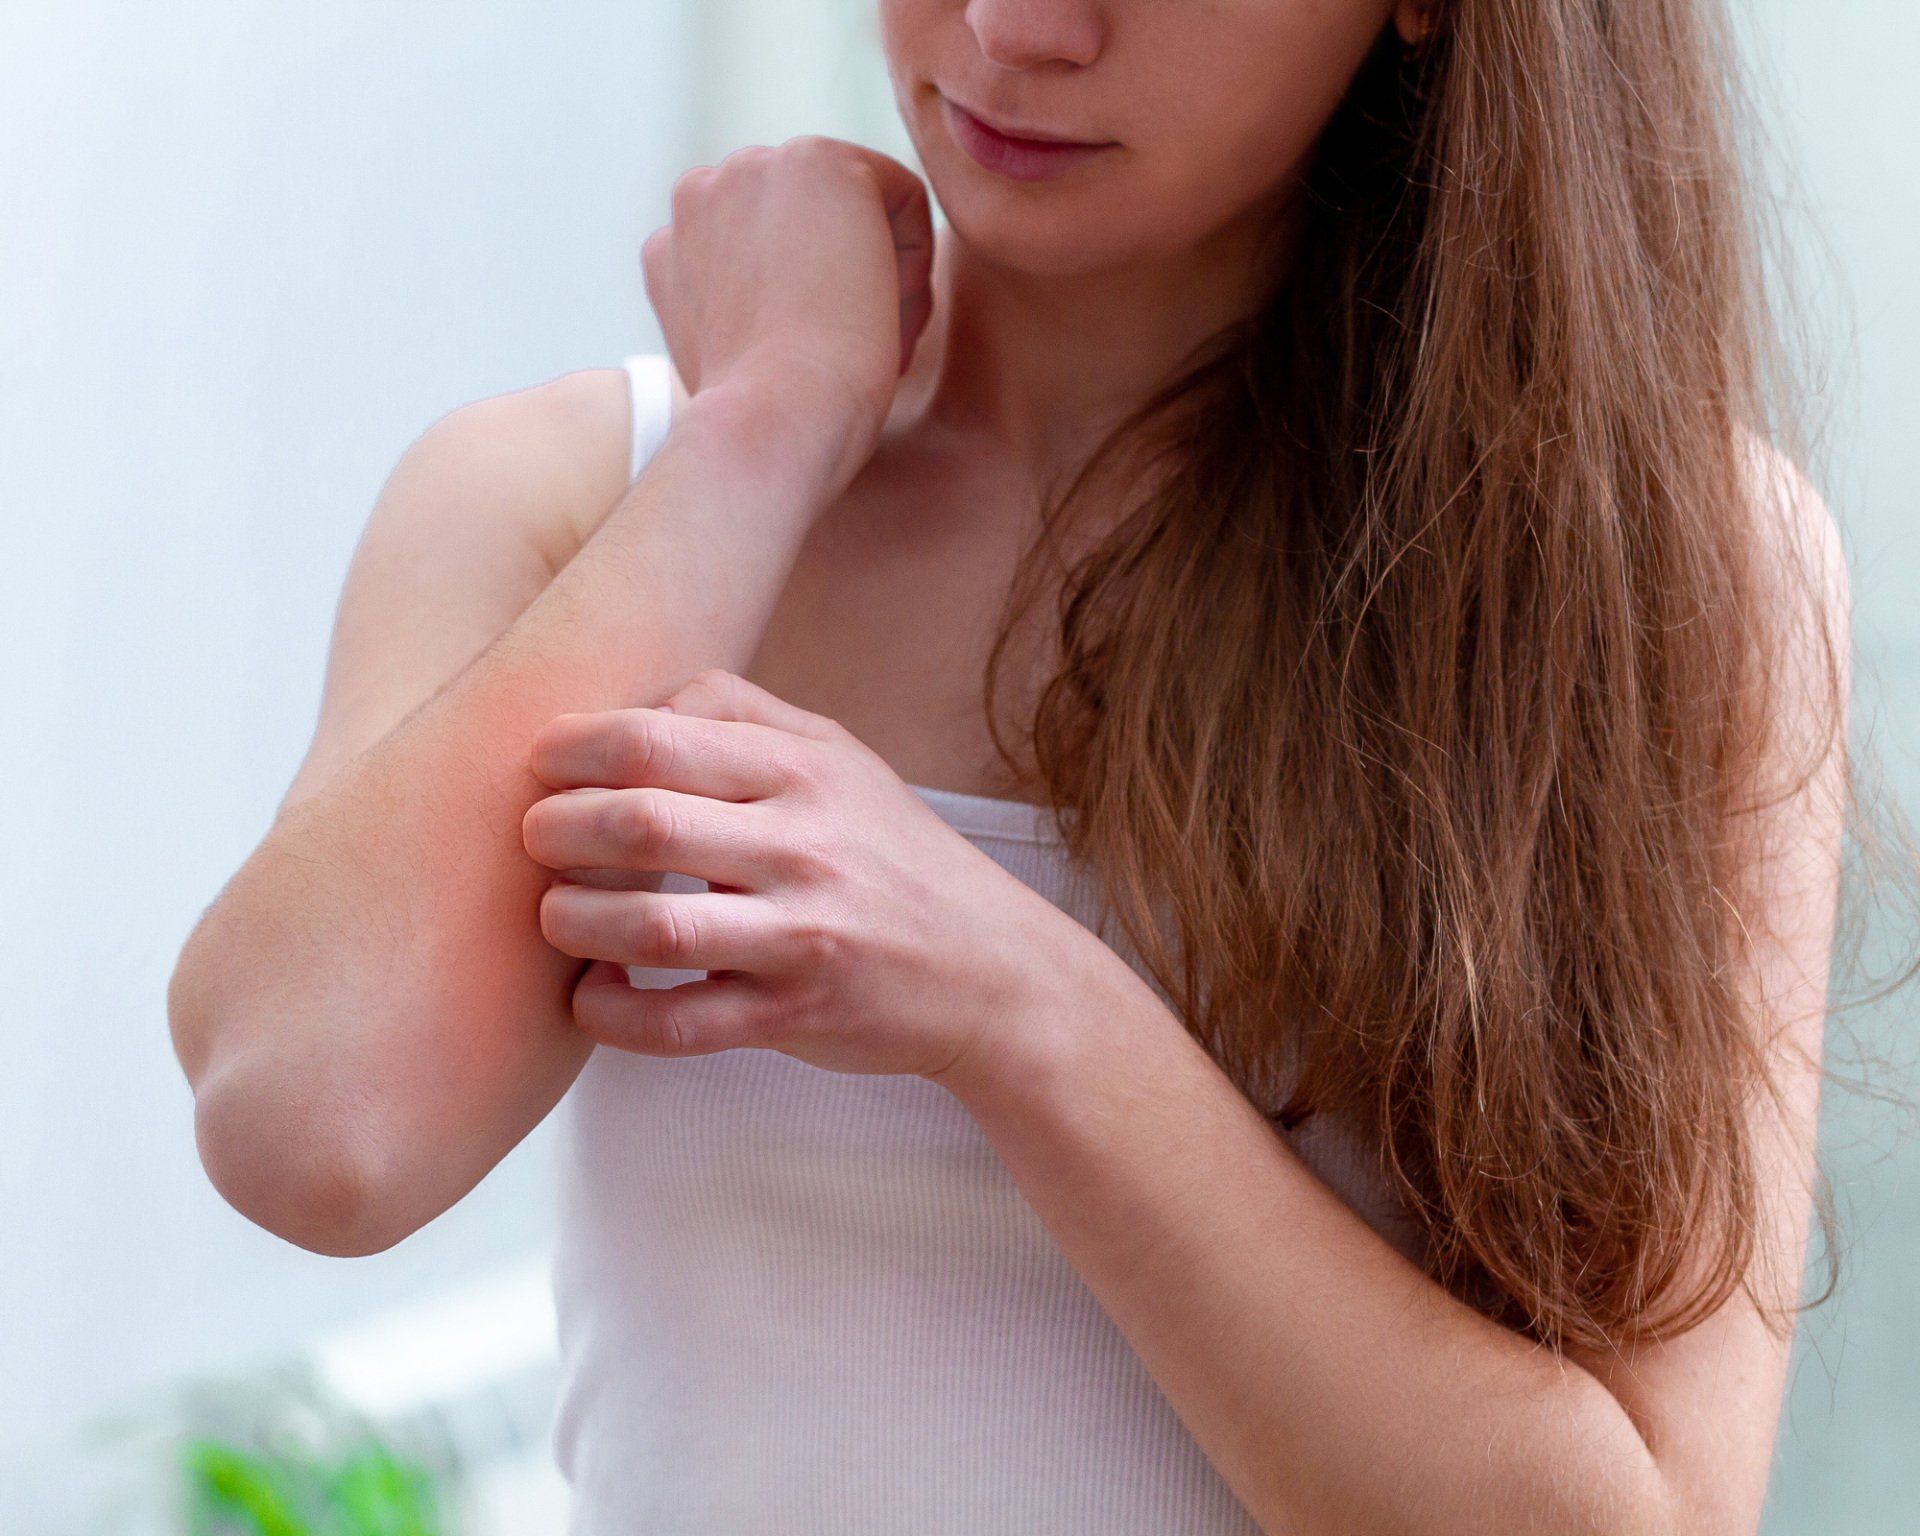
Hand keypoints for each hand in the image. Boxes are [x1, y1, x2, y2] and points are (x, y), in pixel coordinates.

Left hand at [520, 668, 1083, 1085]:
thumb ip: (743, 715)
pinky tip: (592, 993)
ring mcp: (802, 934)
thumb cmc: (893, 857)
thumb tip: (635, 704)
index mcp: (806, 770)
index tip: (540, 764)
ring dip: (571, 921)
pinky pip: (676, 1022)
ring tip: (557, 916)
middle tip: (535, 839)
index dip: (573, 747)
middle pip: (639, 823)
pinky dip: (610, 1012)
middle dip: (555, 830)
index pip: (657, 738)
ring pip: (649, 927)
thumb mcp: (841, 759)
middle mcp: (805, 845)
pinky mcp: (796, 1014)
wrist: (990, 969)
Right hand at [641, 135, 936, 492]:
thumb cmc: (763, 424)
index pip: (773, 255)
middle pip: (815, 225)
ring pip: (859, 212)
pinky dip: (914, 264)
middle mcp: (700, 193)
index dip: (810, 312)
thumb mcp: (734, 360)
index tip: (816, 367)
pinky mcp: (820, 162)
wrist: (767, 425)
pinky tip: (885, 318)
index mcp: (674, 247)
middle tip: (848, 357)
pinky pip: (904, 198)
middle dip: (845, 285)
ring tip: (866, 343)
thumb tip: (782, 306)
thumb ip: (742, 309)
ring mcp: (754, 167)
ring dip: (879, 278)